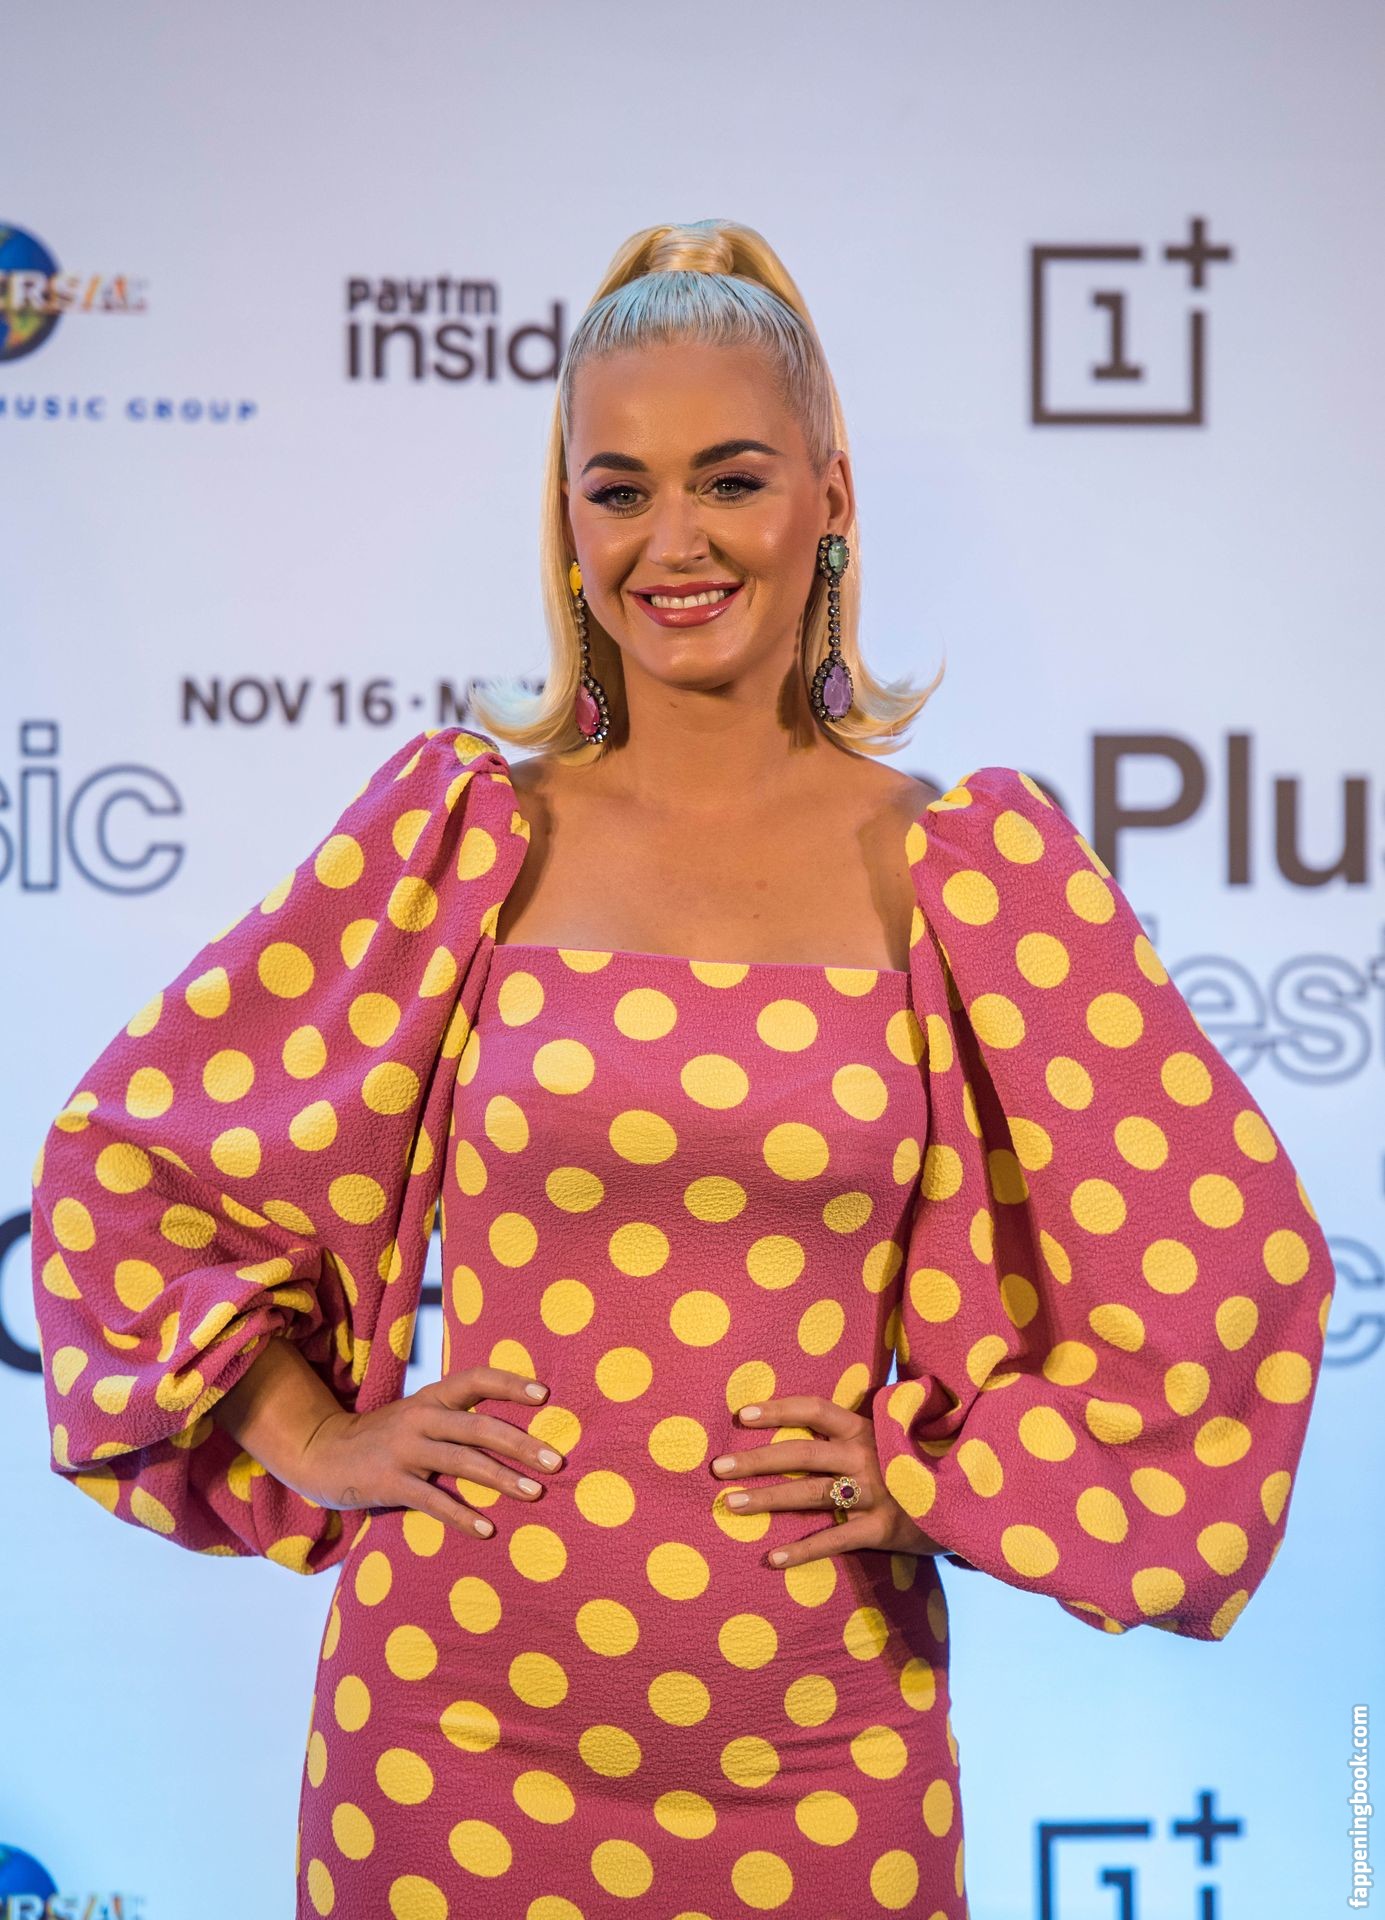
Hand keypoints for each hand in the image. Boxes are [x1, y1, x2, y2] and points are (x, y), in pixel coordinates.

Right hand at [296, 1366, 564, 1540]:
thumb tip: (516, 1431)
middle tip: (556, 1460)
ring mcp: (404, 1450)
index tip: (545, 1395)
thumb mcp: (419, 1415)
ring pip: (463, 1462)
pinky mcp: (390, 1483)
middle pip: (479, 1426)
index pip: (477, 1379)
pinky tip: (487, 1530)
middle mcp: (421, 1417)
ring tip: (535, 1492)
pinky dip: (462, 1516)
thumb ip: (457, 1418)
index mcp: (432, 1397)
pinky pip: (433, 1501)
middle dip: (521, 1443)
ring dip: (503, 1478)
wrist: (322, 1452)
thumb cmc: (385, 1436)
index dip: (511, 1384)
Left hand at [710, 1394, 950, 1569]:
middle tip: (717, 1468)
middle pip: (801, 1453)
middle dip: (756, 1459)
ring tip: (730, 1504)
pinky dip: (802, 1550)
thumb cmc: (924, 1462)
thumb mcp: (897, 1434)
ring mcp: (875, 1492)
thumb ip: (861, 1427)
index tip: (741, 1414)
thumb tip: (820, 1417)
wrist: (975, 1495)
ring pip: (810, 1494)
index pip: (815, 1410)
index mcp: (867, 1427)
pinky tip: (771, 1558)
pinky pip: (835, 1539)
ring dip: (767, 1499)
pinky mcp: (883, 1528)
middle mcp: (866, 1455)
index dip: (778, 1409)